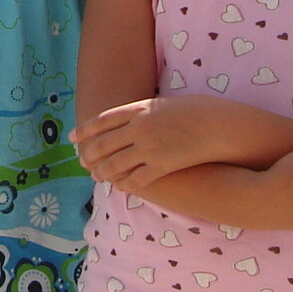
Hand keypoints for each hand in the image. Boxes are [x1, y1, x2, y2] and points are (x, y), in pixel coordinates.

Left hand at [74, 96, 277, 187]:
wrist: (219, 126)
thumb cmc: (195, 111)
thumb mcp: (164, 104)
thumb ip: (142, 112)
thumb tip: (124, 122)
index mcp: (139, 108)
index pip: (102, 120)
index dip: (85, 131)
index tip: (73, 138)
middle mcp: (140, 127)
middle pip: (104, 144)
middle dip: (90, 155)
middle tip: (82, 163)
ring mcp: (150, 147)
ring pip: (115, 164)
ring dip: (103, 172)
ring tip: (97, 177)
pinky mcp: (162, 165)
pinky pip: (137, 178)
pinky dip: (125, 184)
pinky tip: (121, 186)